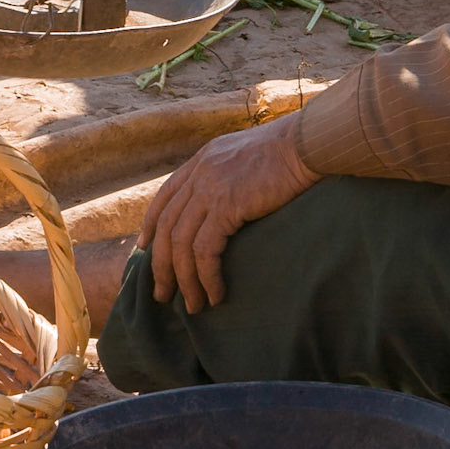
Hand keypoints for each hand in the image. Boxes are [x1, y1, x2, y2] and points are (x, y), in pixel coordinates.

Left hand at [138, 113, 319, 310]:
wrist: (305, 143)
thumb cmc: (288, 150)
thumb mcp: (246, 155)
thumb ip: (227, 172)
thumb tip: (224, 198)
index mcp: (203, 160)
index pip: (165, 196)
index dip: (151, 225)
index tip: (145, 249)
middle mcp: (200, 173)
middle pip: (166, 226)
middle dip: (161, 265)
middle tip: (163, 294)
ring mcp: (210, 188)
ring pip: (181, 244)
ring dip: (184, 280)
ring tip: (193, 305)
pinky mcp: (226, 205)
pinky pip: (205, 250)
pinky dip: (206, 277)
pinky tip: (216, 293)